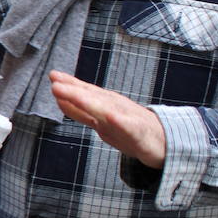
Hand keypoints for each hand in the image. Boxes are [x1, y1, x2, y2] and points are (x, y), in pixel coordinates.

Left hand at [50, 70, 166, 167]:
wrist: (164, 141)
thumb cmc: (130, 127)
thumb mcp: (101, 119)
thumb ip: (80, 111)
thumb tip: (59, 99)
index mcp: (104, 104)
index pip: (84, 92)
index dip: (68, 85)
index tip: (53, 76)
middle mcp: (114, 107)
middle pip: (92, 98)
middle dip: (74, 90)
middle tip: (55, 82)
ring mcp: (127, 118)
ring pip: (107, 109)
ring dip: (90, 102)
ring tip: (74, 95)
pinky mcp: (139, 133)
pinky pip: (130, 128)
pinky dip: (121, 122)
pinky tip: (113, 118)